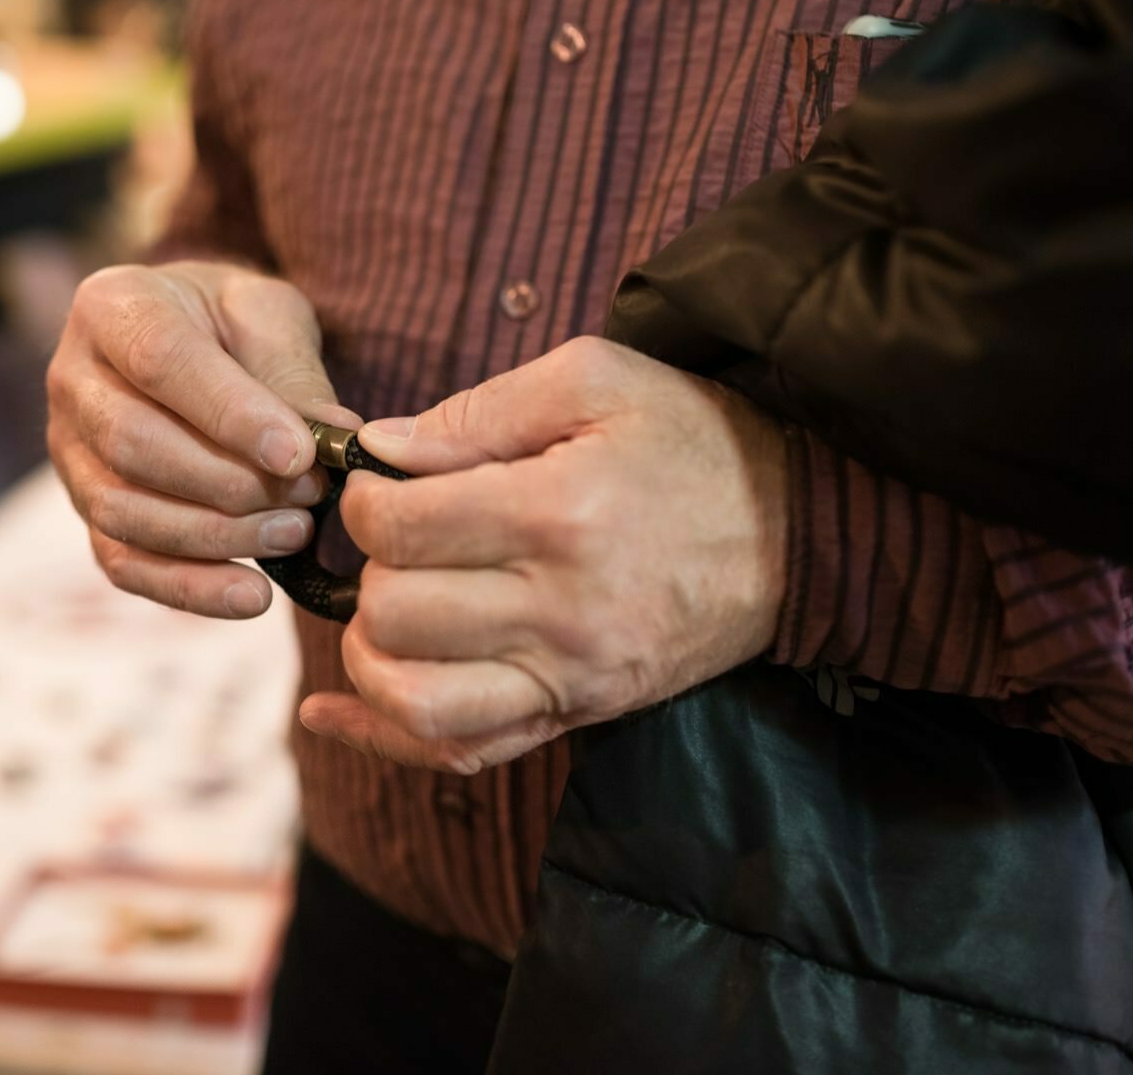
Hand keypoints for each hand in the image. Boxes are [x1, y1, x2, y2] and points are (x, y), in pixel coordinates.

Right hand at [48, 260, 357, 616]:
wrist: (193, 339)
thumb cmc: (233, 323)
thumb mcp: (270, 316)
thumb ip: (294, 372)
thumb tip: (337, 440)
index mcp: (112, 307)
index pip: (160, 361)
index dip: (229, 414)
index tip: (298, 454)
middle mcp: (72, 379)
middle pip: (132, 445)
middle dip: (229, 483)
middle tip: (309, 495)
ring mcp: (70, 452)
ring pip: (124, 511)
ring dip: (216, 536)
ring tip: (294, 533)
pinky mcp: (86, 511)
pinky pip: (124, 563)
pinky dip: (190, 589)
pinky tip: (253, 596)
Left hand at [301, 337, 788, 772]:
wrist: (801, 535)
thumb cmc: (694, 442)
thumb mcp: (597, 379)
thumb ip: (477, 410)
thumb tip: (379, 450)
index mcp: (558, 514)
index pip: (399, 530)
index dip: (365, 502)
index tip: (385, 485)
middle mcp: (561, 612)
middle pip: (394, 616)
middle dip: (371, 573)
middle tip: (404, 543)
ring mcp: (572, 678)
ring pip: (415, 701)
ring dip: (373, 657)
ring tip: (391, 609)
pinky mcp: (578, 716)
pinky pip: (460, 752)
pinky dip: (383, 739)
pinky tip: (331, 714)